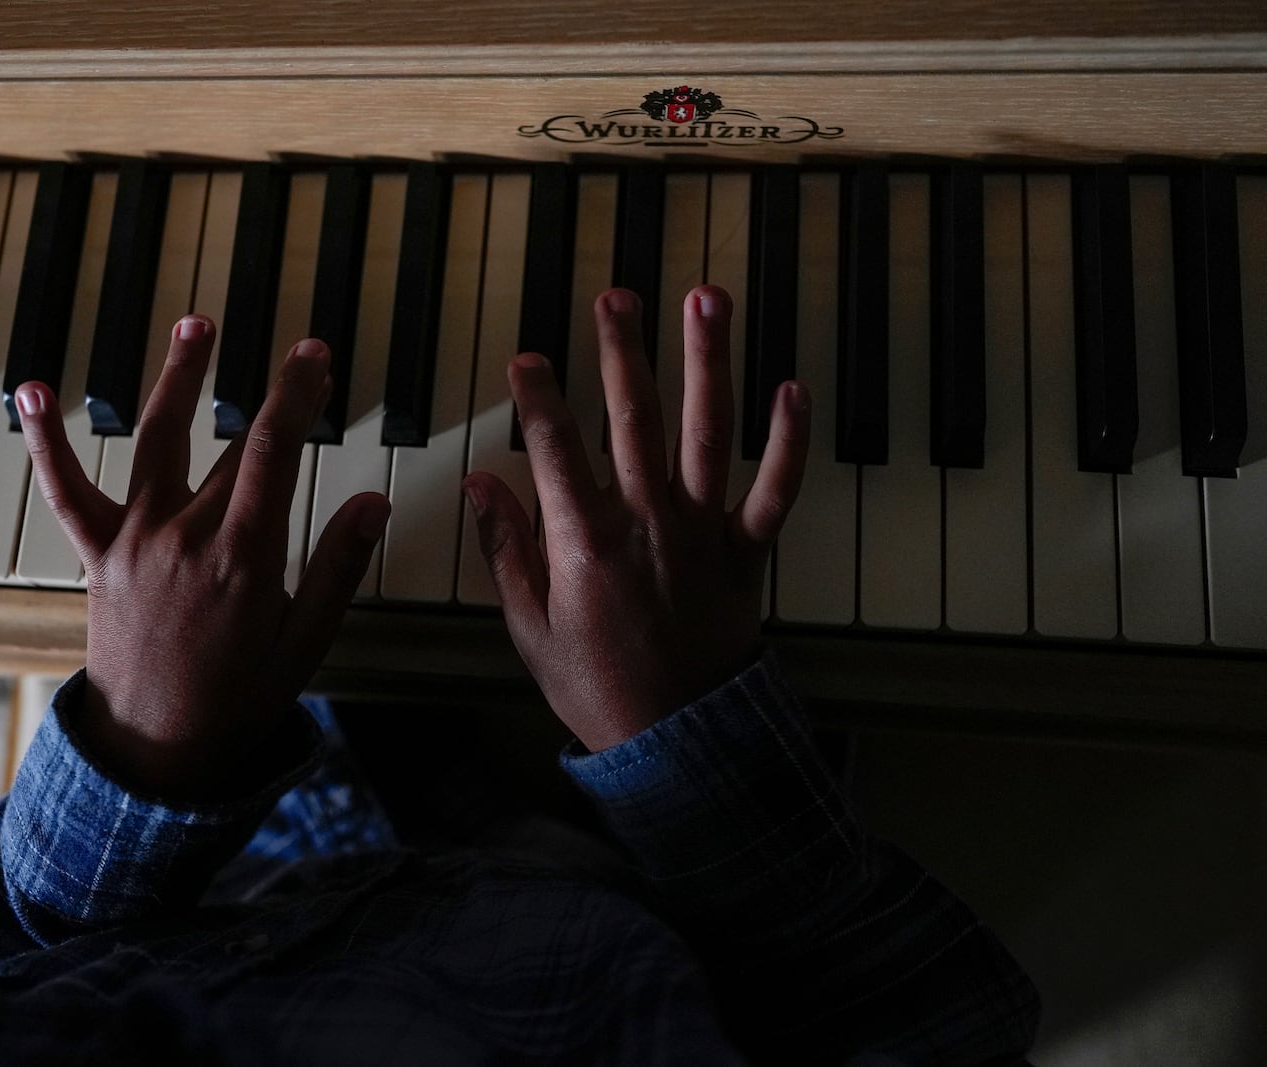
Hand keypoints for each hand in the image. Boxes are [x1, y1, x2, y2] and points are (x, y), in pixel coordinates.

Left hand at [15, 317, 389, 798]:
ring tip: (197, 324)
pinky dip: (46, 441)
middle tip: (303, 357)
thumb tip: (369, 505)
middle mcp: (185, 537)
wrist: (153, 751)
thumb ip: (337, 571)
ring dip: (178, 379)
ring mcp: (136, 541)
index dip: (297, 396)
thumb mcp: (305, 645)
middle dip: (275, 396)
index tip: (316, 357)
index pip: (275, 453)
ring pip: (157, 442)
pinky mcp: (99, 554)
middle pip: (233, 447)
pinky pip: (67, 490)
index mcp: (244, 559)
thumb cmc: (236, 702)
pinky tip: (33, 391)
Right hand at [463, 286, 809, 752]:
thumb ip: (506, 550)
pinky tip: (794, 388)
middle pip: (635, 419)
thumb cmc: (598, 689)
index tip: (524, 357)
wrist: (678, 742)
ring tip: (706, 300)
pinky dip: (789, 442)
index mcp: (586, 543)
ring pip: (707, 431)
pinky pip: (774, 490)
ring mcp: (703, 532)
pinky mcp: (745, 552)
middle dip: (622, 351)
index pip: (554, 450)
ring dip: (706, 361)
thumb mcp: (529, 628)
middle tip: (615, 297)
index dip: (537, 398)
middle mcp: (648, 523)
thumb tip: (481, 485)